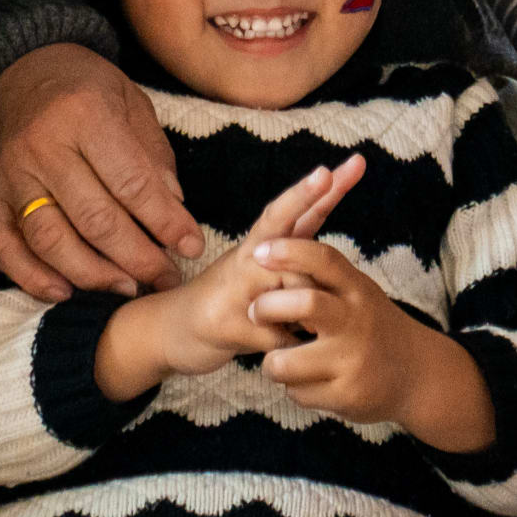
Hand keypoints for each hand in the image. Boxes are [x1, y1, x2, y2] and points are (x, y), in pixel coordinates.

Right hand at [0, 44, 204, 298]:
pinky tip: (65, 292)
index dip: (166, 222)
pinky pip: (3, 247)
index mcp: (85, 114)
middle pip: (94, 220)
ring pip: (50, 240)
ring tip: (127, 289)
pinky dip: (32, 277)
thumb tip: (174, 209)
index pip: (132, 184)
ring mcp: (9, 174)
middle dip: (138, 258)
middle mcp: (42, 146)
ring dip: (93, 275)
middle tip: (166, 279)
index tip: (191, 247)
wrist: (16, 68)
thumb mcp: (130, 100)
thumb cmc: (83, 85)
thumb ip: (152, 155)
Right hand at [101, 157, 365, 397]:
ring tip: (308, 327)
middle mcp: (248, 258)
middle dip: (303, 197)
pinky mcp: (226, 324)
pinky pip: (278, 337)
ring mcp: (235, 289)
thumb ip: (296, 251)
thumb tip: (329, 234)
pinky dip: (290, 347)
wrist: (172, 331)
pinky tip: (289, 352)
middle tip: (325, 172)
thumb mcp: (265, 271)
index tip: (345, 164)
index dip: (314, 189)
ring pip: (288, 287)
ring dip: (306, 311)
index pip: (289, 211)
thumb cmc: (232, 298)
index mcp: (260, 245)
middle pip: (277, 223)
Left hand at [252, 236, 493, 450]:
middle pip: (304, 303)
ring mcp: (353, 361)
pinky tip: (310, 382)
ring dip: (271, 363)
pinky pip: (297, 393)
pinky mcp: (347, 396)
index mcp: (357, 290)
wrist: (418, 375)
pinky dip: (294, 389)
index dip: (290, 251)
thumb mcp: (359, 294)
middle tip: (255, 312)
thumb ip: (324, 278)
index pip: (324, 260)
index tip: (260, 252)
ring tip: (278, 362)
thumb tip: (268, 253)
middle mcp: (356, 322)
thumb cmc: (372, 327)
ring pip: (285, 362)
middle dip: (267, 307)